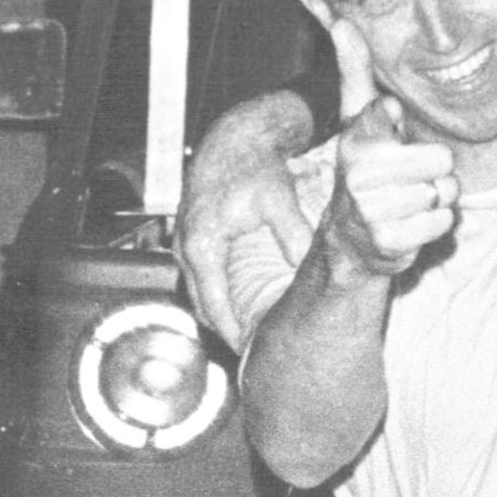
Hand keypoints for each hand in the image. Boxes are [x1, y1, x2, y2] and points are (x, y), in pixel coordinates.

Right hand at [178, 90, 319, 346]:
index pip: (213, 305)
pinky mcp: (192, 241)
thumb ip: (293, 233)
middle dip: (226, 333)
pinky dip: (217, 298)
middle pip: (202, 307)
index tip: (250, 353)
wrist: (235, 138)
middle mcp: (186, 248)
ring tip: (250, 340)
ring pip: (199, 296)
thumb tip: (311, 264)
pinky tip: (240, 310)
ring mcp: (185, 245)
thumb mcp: (278, 199)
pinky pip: (201, 281)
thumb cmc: (254, 166)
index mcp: (203, 244)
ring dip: (220, 318)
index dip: (232, 333)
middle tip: (254, 358)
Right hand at [321, 17, 458, 280]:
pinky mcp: (390, 240)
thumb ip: (355, 71)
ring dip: (436, 199)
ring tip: (408, 202)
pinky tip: (412, 224)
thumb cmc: (367, 171)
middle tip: (409, 179)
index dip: (401, 129)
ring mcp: (373, 209)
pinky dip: (436, 225)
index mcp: (356, 138)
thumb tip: (342, 21)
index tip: (386, 139)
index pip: (393, 115)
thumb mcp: (358, 120)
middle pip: (442, 159)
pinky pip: (444, 221)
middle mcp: (360, 172)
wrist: (352, 240)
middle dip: (435, 171)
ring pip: (445, 191)